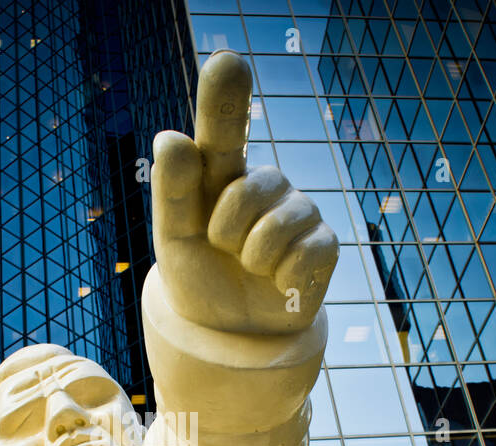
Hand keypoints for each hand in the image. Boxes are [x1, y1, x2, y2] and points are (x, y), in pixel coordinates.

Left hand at [152, 51, 338, 334]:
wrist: (227, 333)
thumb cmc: (198, 276)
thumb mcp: (174, 238)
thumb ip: (172, 190)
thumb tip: (172, 137)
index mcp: (221, 175)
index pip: (224, 129)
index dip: (226, 98)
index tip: (227, 61)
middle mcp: (263, 185)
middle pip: (250, 187)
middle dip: (227, 228)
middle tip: (221, 248)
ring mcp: (297, 212)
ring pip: (279, 222)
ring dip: (254, 255)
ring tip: (248, 266)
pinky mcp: (322, 245)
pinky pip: (307, 250)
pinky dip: (283, 274)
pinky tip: (277, 281)